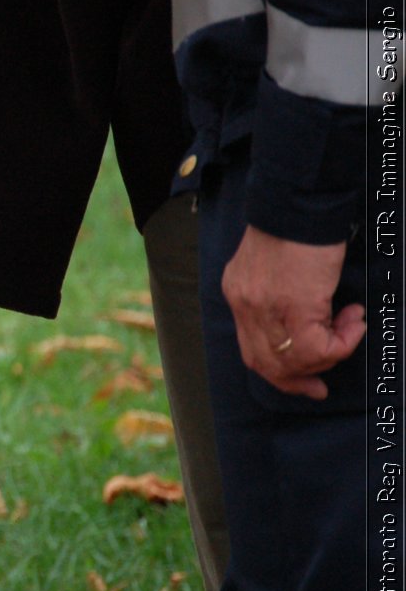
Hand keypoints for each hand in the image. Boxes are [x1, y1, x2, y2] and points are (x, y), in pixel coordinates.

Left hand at [221, 225, 364, 399]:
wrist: (301, 205)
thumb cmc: (295, 228)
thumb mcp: (271, 265)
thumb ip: (275, 295)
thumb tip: (305, 319)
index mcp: (237, 295)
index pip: (250, 351)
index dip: (277, 373)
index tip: (304, 382)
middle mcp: (245, 306)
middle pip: (266, 364)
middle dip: (297, 380)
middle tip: (321, 386)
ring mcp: (266, 309)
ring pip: (296, 359)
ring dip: (329, 352)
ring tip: (350, 324)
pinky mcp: (293, 307)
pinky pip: (318, 347)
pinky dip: (342, 341)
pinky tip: (353, 318)